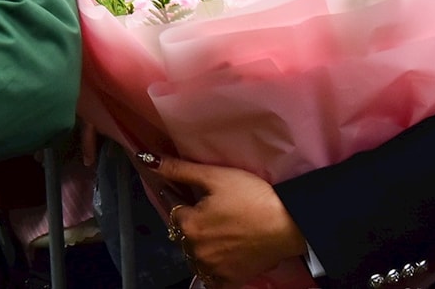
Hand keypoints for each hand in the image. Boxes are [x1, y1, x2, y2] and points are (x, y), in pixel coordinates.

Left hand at [156, 156, 307, 287]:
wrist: (288, 224)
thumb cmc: (252, 197)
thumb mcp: (213, 176)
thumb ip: (178, 170)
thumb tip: (146, 159)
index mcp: (189, 225)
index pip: (174, 209)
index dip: (184, 200)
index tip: (199, 196)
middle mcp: (196, 251)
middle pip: (184, 235)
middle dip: (192, 224)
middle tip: (214, 213)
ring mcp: (213, 269)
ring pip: (196, 256)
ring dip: (201, 246)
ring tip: (221, 231)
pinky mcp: (230, 280)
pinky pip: (212, 278)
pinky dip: (213, 269)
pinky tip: (224, 254)